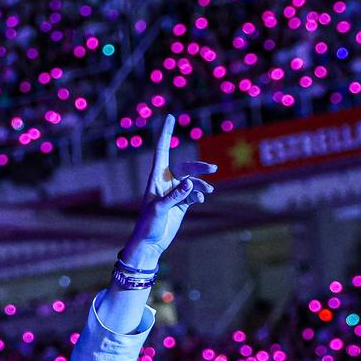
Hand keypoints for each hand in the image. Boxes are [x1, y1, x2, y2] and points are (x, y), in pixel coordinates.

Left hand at [123, 113, 217, 263]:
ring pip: (192, 181)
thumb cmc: (148, 225)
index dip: (165, 133)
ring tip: (208, 191)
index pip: (162, 150)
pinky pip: (194, 193)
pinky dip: (199, 194)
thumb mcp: (159, 210)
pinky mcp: (182, 203)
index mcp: (156, 178)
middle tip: (211, 169)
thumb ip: (174, 196)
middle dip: (198, 167)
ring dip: (201, 184)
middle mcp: (165, 182)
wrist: (151, 243)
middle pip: (185, 167)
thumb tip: (190, 184)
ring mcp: (175, 192)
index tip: (170, 116)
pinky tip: (201, 199)